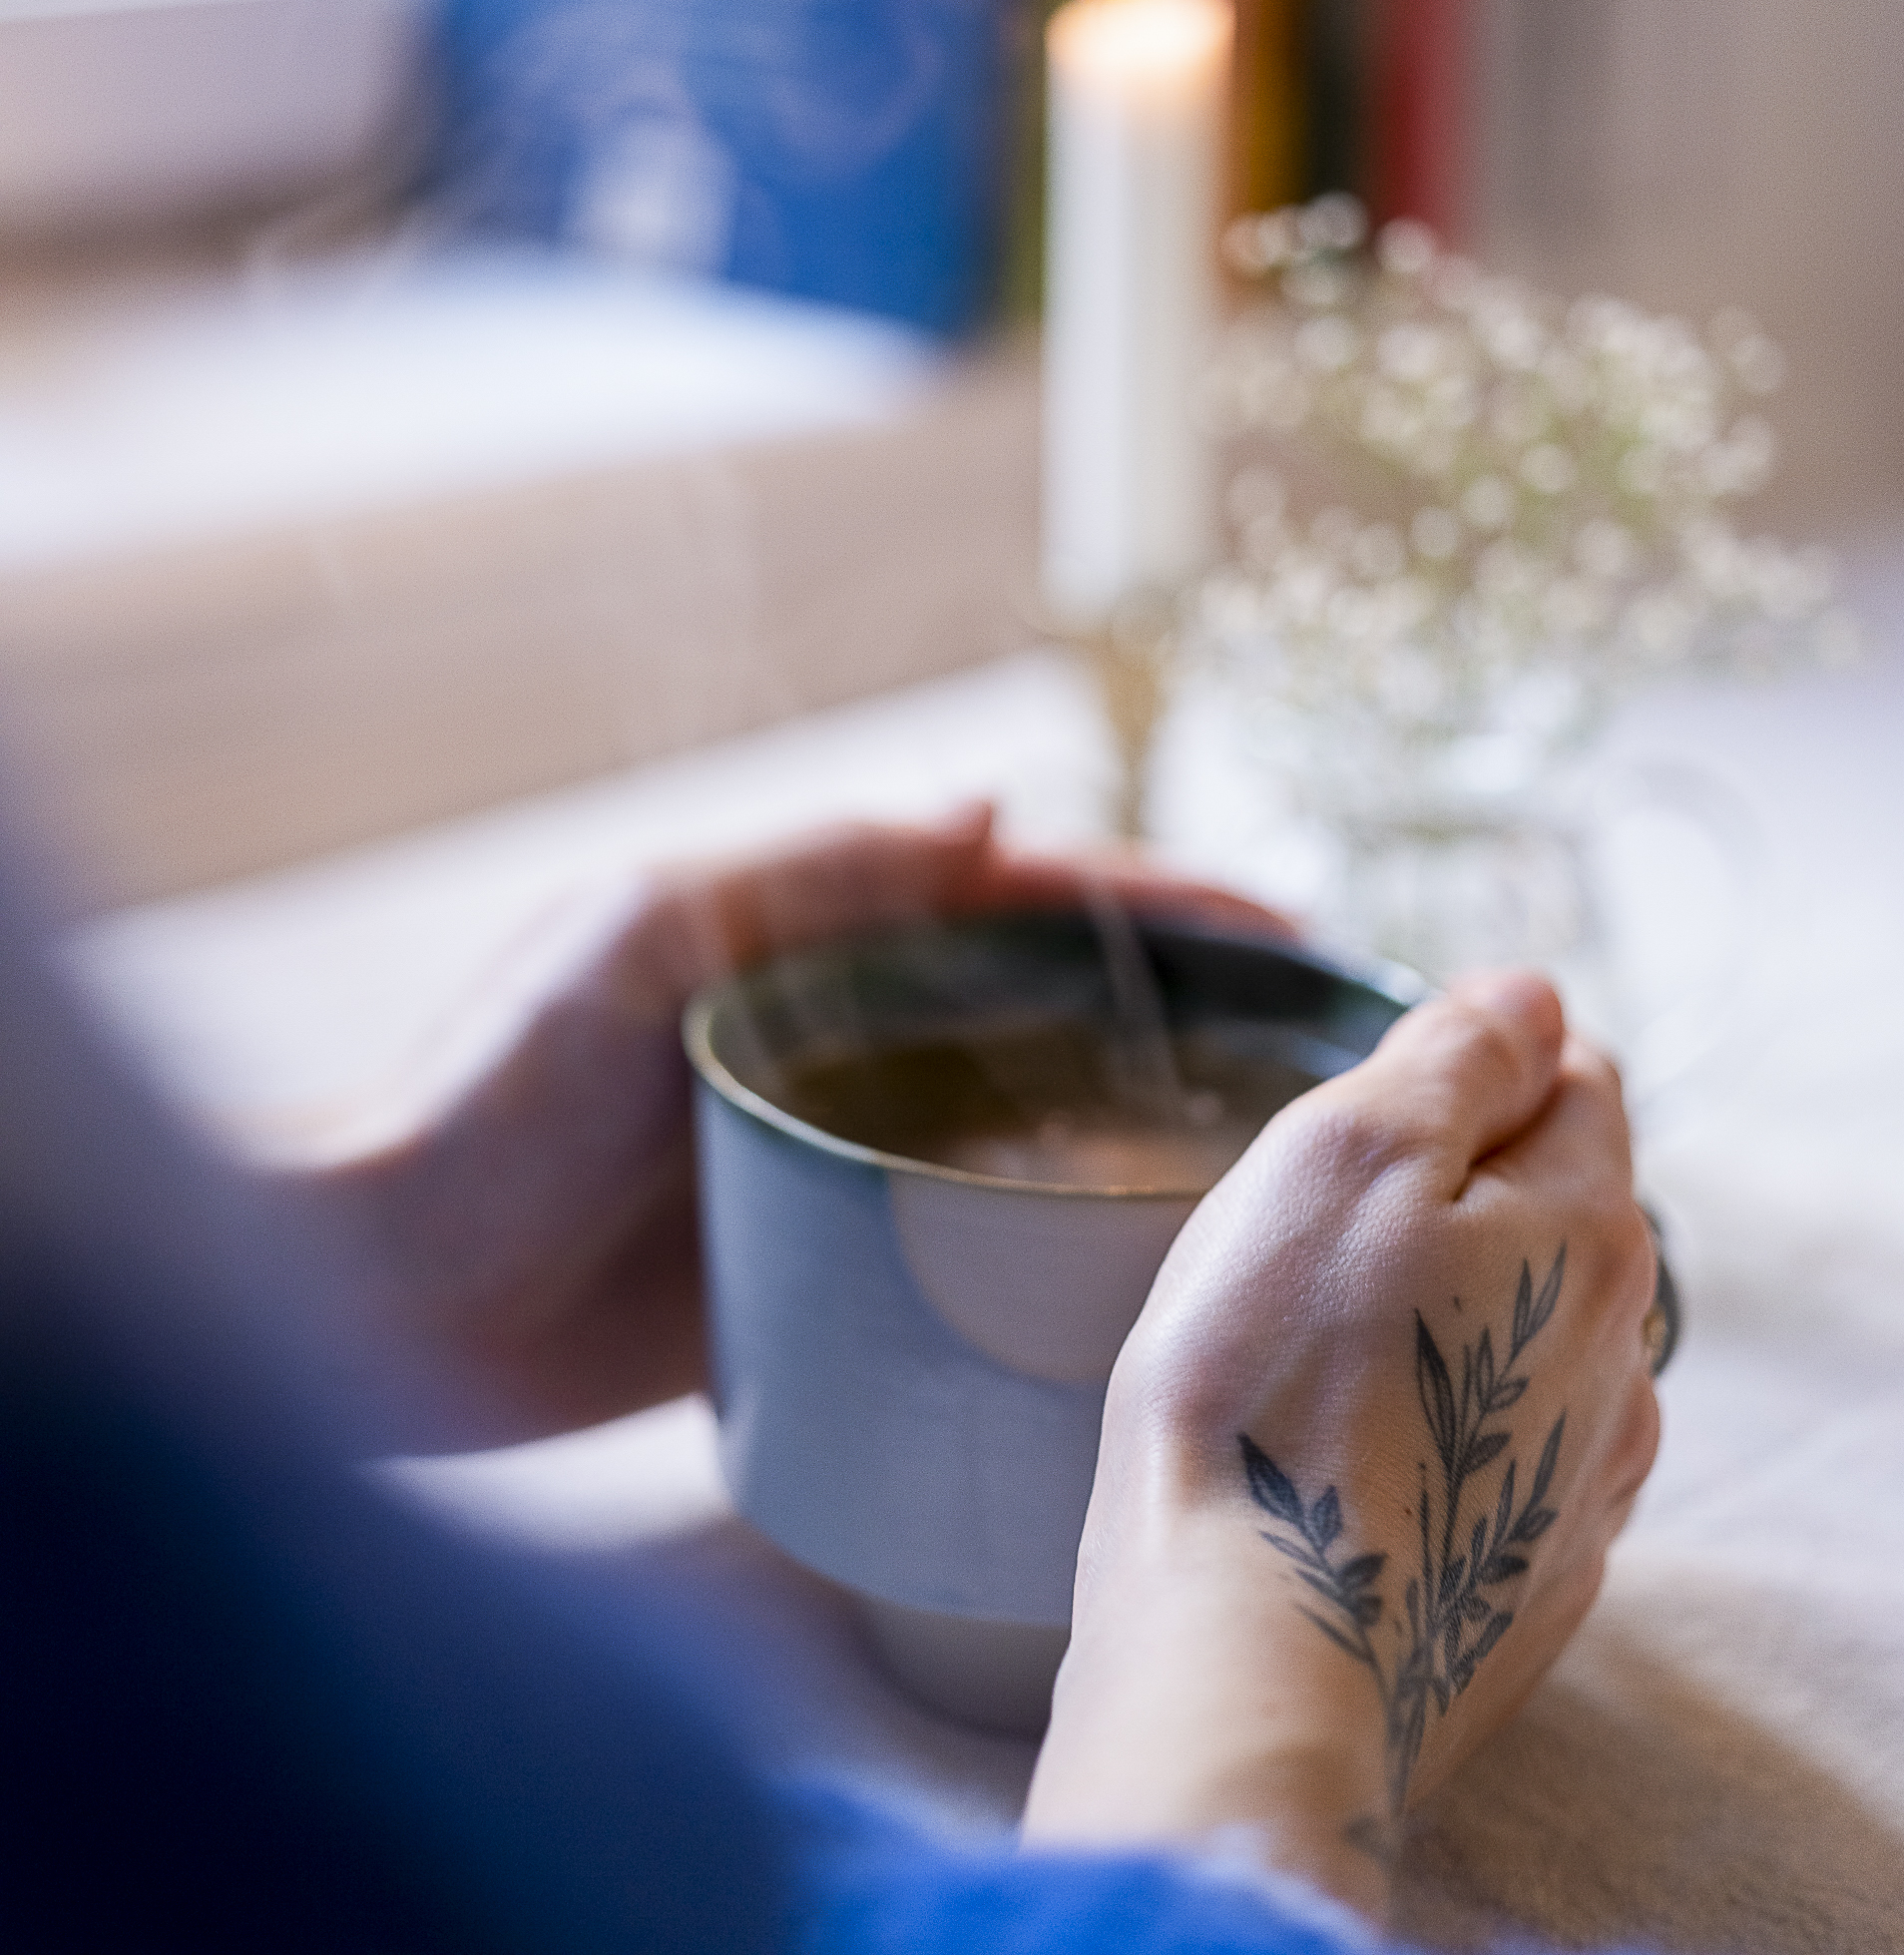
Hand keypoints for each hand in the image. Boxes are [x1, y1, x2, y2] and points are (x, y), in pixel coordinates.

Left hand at [307, 804, 1289, 1449]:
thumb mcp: (638, 934)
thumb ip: (811, 869)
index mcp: (808, 933)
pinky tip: (1138, 1273)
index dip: (1153, 904)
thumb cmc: (487, 1095)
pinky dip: (1048, 1241)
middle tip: (1318, 1046)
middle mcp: (841, 1034)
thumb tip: (992, 805)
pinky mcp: (818, 1271)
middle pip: (1045, 1005)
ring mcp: (837, 1154)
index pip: (1019, 899)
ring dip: (1137, 1122)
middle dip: (1179, 1008)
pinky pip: (959, 1242)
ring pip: (1022, 1120)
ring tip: (1272, 1160)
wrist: (382, 1301)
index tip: (1282, 924)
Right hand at [1024, 974, 1659, 1925]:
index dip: (1472, 1060)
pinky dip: (1436, 1425)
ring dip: (1443, 1312)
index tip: (1369, 1097)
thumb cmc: (1268, 1389)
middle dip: (1453, 1189)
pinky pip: (1497, 1453)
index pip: (1575, 1077)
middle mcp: (1617, 1354)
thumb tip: (1530, 996)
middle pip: (1555, 1208)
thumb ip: (1452, 1061)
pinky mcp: (1525, 1580)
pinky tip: (1349, 1448)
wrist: (1247, 1661)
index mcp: (1584, 1229)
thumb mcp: (1338, 1158)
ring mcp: (1579, 1479)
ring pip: (1526, 1335)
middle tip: (1313, 1224)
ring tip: (1315, 1344)